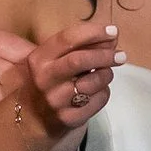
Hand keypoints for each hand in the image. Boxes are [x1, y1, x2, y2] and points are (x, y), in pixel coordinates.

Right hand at [11, 18, 122, 150]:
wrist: (30, 120)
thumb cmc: (46, 82)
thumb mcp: (50, 61)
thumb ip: (77, 47)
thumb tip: (110, 38)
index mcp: (39, 60)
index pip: (67, 39)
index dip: (93, 32)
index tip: (112, 31)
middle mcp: (45, 79)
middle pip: (81, 60)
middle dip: (105, 55)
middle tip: (121, 55)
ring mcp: (57, 101)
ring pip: (94, 82)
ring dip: (107, 74)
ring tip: (106, 73)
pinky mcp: (69, 119)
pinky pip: (99, 100)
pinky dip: (104, 92)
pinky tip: (98, 90)